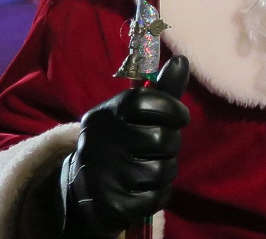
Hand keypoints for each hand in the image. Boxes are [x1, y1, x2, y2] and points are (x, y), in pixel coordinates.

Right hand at [61, 56, 189, 237]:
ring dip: (166, 170)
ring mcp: (100, 176)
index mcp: (104, 115)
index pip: (146, 101)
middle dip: (171, 144)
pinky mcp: (109, 206)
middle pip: (162, 139)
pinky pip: (156, 198)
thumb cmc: (122, 140)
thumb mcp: (137, 113)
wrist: (84, 189)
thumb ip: (162, 89)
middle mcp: (97, 142)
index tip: (180, 118)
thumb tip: (182, 60)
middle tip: (159, 147)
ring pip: (162, 170)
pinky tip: (144, 189)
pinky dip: (159, 194)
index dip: (173, 108)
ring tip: (151, 167)